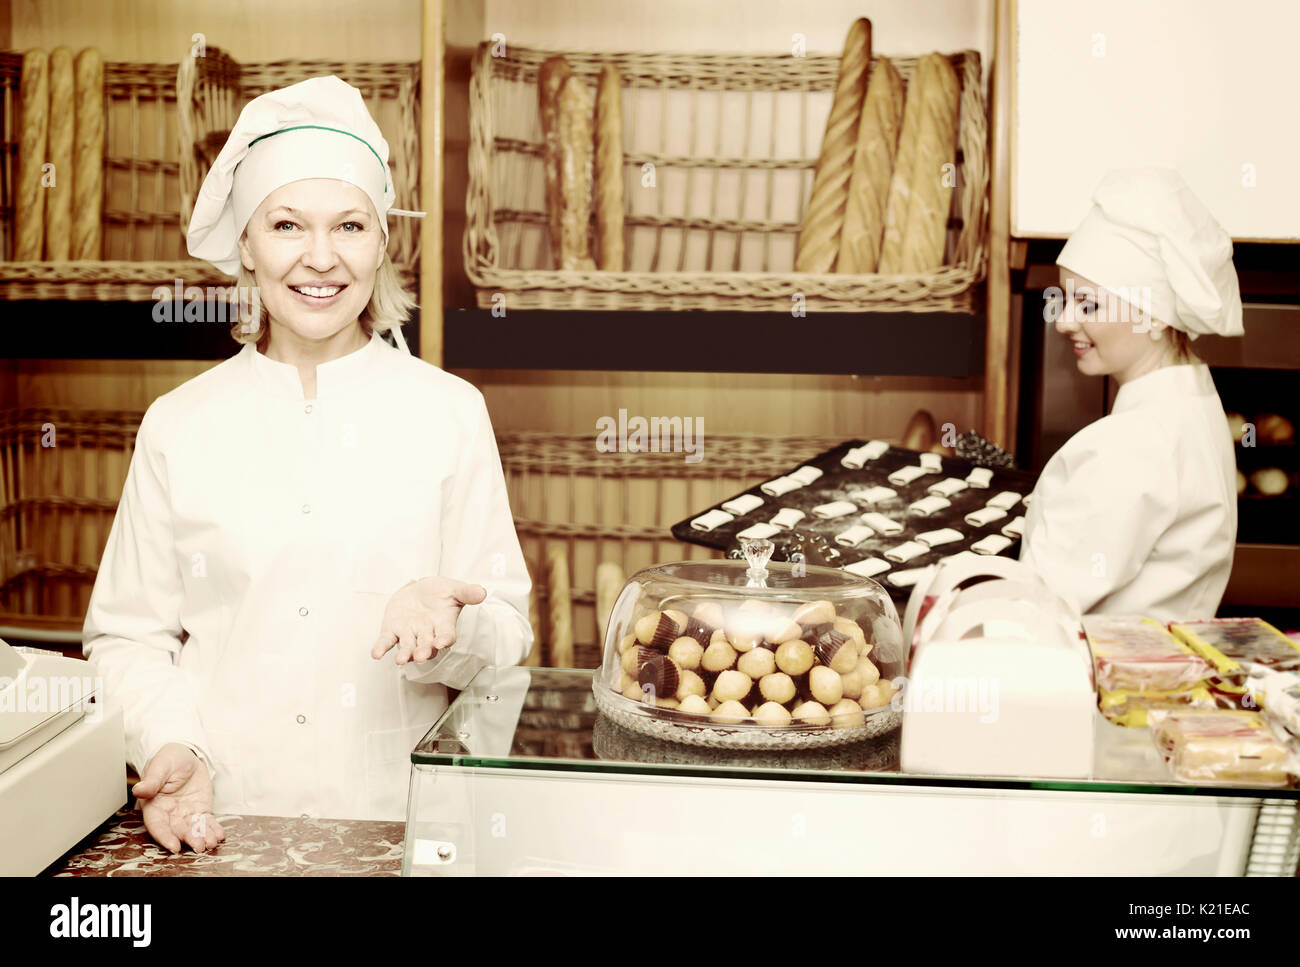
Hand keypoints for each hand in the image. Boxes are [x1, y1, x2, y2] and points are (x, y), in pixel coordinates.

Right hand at [133, 743, 225, 853]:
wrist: (186, 755)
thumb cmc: (168, 759)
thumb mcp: (160, 766)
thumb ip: (152, 780)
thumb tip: (139, 789)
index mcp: (154, 804)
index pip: (157, 824)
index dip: (165, 836)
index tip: (174, 846)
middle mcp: (168, 813)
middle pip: (177, 830)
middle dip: (189, 839)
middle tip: (199, 846)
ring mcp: (185, 813)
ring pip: (193, 828)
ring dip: (202, 836)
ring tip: (212, 842)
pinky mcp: (199, 810)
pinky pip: (206, 822)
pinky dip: (213, 829)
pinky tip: (219, 835)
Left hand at [371, 577, 486, 665]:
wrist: (419, 591)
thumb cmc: (440, 593)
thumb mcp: (454, 588)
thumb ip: (467, 592)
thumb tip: (482, 592)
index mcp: (443, 625)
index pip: (446, 635)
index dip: (444, 639)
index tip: (443, 642)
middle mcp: (426, 633)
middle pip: (427, 645)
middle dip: (425, 651)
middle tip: (423, 656)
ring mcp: (409, 633)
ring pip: (407, 647)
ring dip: (405, 654)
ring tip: (402, 660)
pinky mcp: (392, 630)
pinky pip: (387, 641)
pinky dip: (381, 647)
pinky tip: (376, 653)